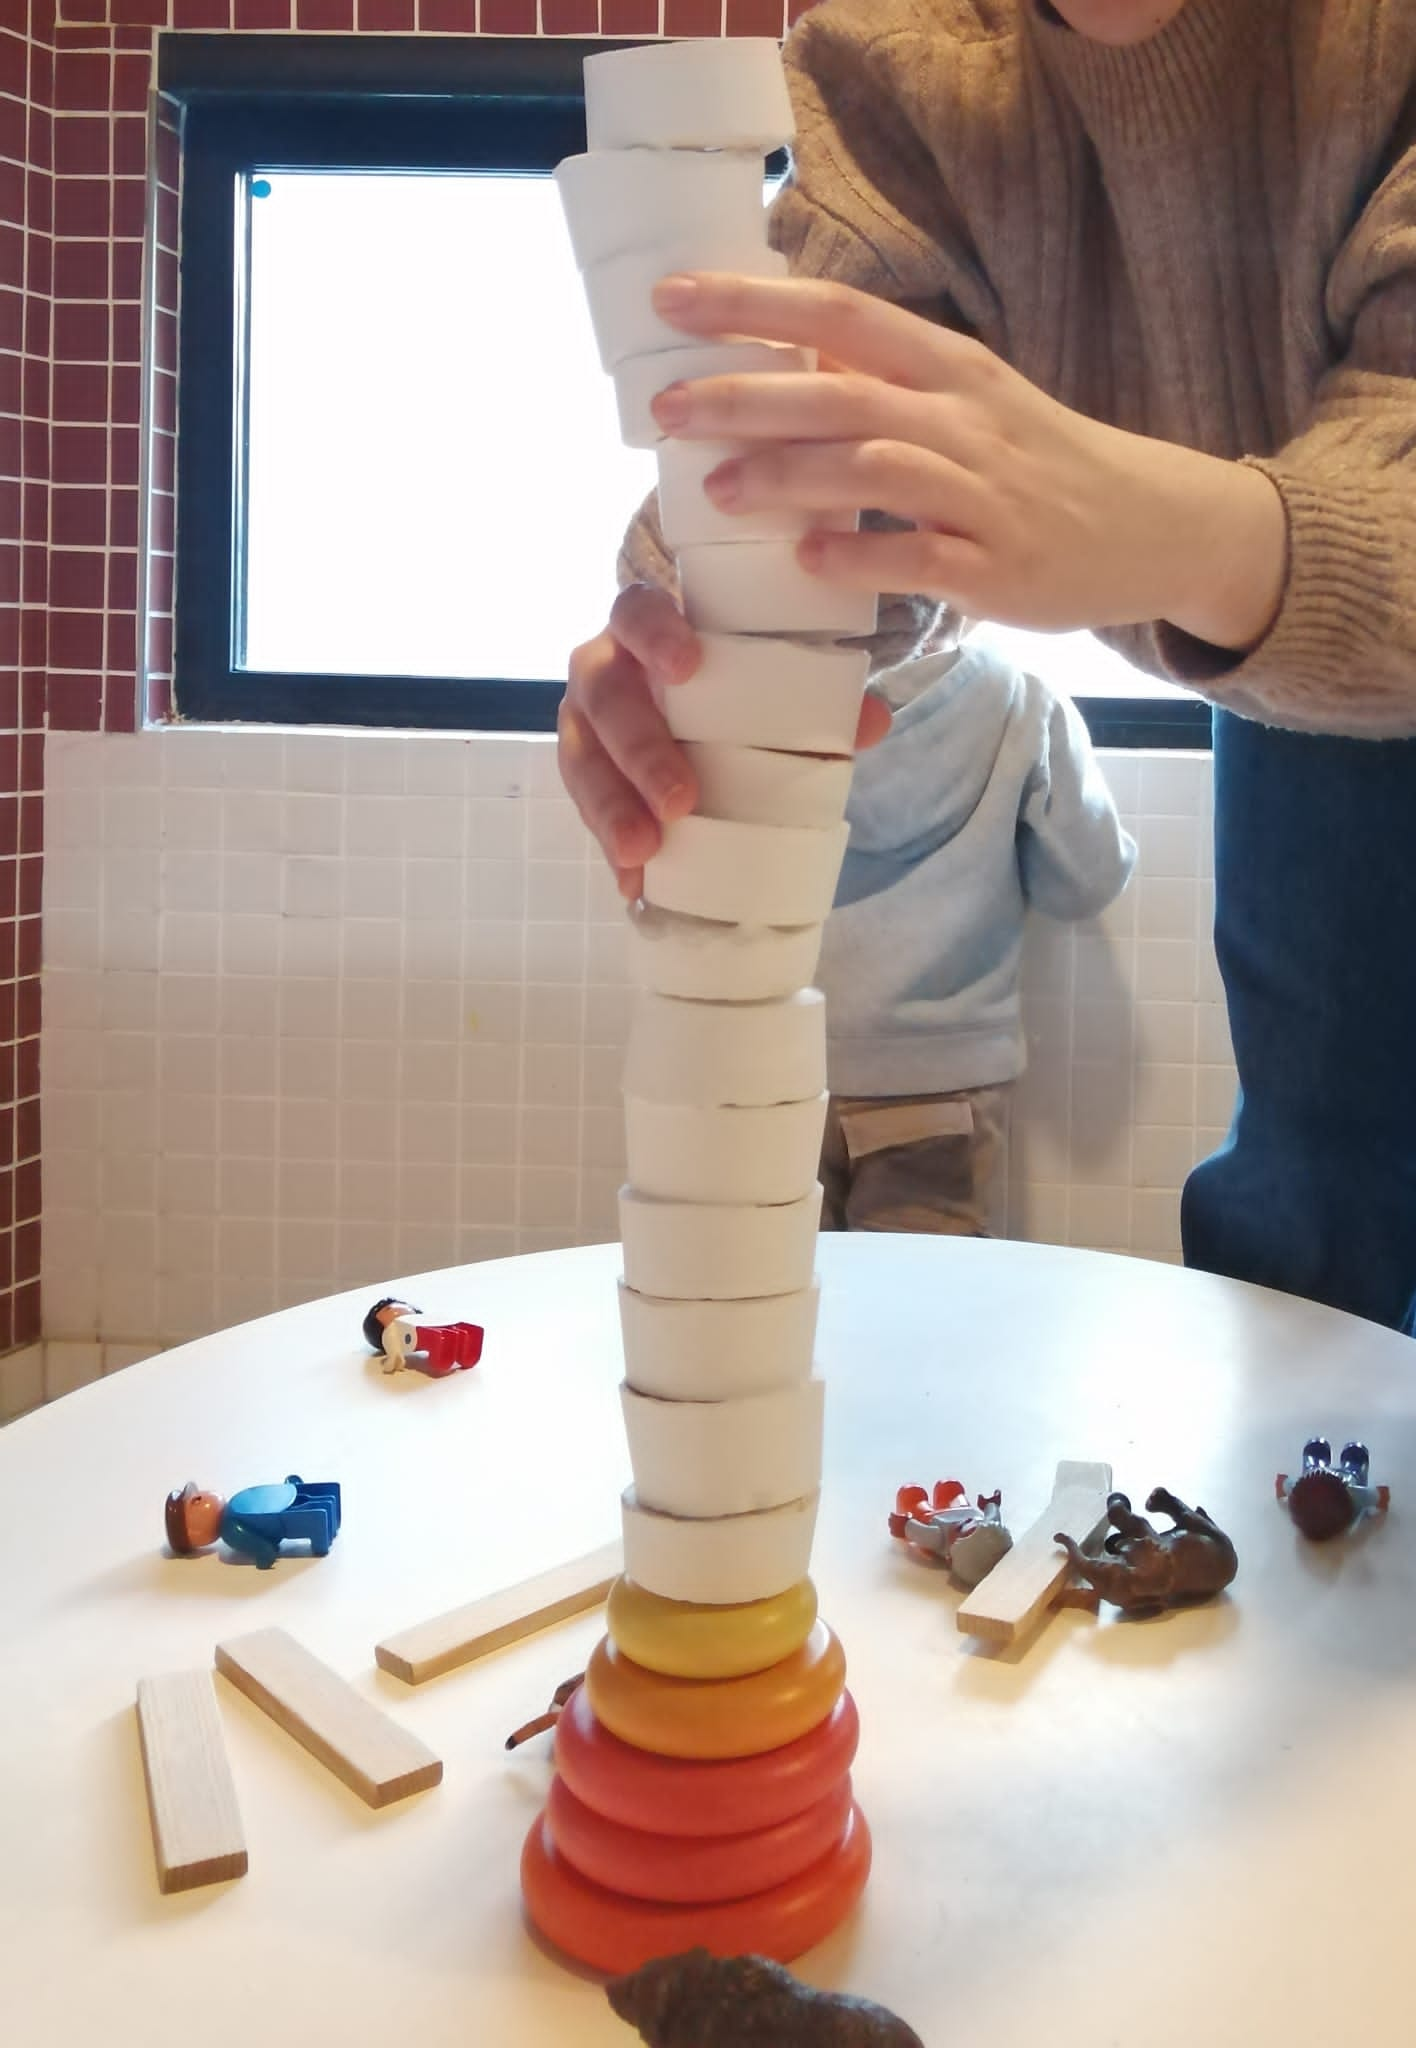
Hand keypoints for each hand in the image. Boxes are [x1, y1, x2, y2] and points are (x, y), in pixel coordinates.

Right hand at [561, 581, 889, 897]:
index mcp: (645, 627)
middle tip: (679, 800)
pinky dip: (608, 846)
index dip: (655, 635)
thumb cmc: (723, 679)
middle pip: (603, 696)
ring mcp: (585, 721)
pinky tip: (633, 882)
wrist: (682, 699)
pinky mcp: (585, 773)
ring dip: (610, 807)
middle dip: (637, 749)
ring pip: (580, 757)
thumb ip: (816, 695)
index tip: (687, 668)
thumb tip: (871, 721)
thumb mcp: (762, 678)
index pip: (637, 612)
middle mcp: (604, 667)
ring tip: (642, 851)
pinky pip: (585, 809)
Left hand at [648, 273, 1286, 654]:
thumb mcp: (968, 402)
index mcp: (949, 368)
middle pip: (840, 391)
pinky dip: (859, 559)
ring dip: (790, 477)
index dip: (753, 304)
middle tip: (666, 408)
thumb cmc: (1039, 465)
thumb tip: (788, 363)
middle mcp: (965, 419)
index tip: (672, 298)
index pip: (839, 315)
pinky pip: (919, 559)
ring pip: (874, 468)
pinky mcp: (998, 567)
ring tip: (720, 491)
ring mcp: (984, 495)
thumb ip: (884, 385)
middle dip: (745, 396)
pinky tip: (809, 562)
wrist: (1151, 526)